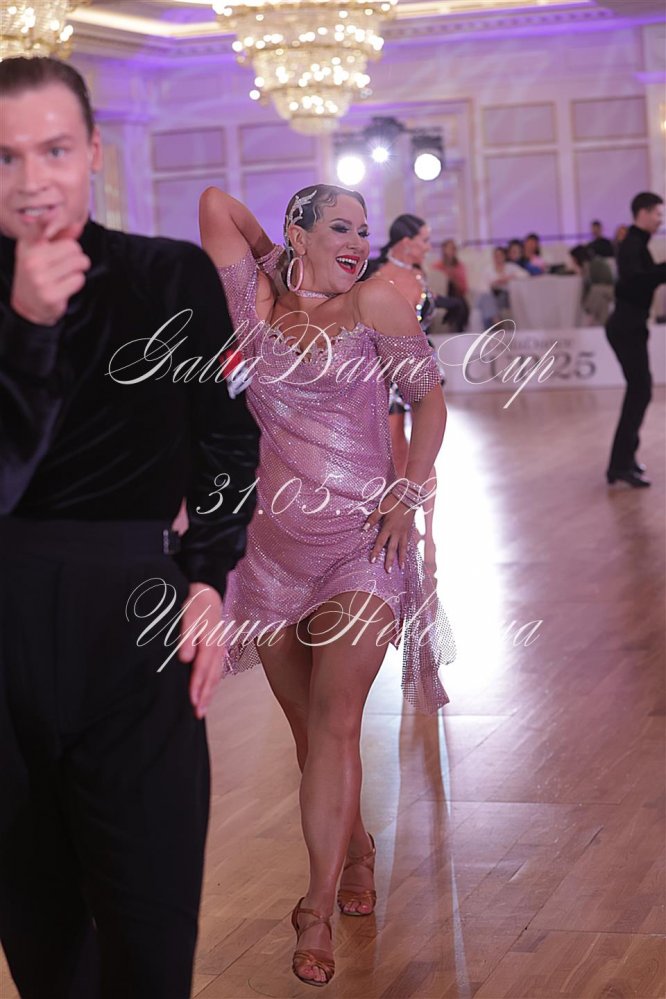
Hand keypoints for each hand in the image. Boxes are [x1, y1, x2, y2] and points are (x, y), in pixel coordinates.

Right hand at [11, 217, 89, 325]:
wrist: (27, 306)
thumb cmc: (37, 275)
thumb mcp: (42, 253)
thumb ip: (59, 237)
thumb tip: (77, 225)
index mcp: (27, 246)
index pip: (37, 229)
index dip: (46, 220)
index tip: (54, 212)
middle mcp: (31, 261)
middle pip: (73, 247)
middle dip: (75, 256)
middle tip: (64, 265)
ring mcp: (40, 278)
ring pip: (78, 263)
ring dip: (78, 270)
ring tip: (65, 275)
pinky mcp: (50, 294)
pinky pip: (78, 280)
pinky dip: (76, 283)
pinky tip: (64, 286)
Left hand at [177, 582, 224, 718]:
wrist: (207, 592)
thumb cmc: (194, 603)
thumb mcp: (187, 614)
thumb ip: (186, 636)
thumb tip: (186, 659)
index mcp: (210, 640)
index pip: (203, 668)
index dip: (197, 685)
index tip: (192, 701)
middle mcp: (218, 646)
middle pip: (212, 676)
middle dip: (205, 695)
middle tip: (198, 714)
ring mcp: (220, 648)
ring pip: (216, 675)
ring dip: (210, 693)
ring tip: (202, 709)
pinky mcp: (219, 648)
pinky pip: (217, 670)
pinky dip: (213, 683)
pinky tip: (207, 692)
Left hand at [364, 495, 414, 572]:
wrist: (409, 496)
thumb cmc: (393, 501)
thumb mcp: (381, 508)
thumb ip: (373, 519)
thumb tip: (364, 528)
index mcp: (388, 527)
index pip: (380, 542)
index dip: (376, 551)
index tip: (372, 561)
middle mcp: (397, 532)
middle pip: (392, 548)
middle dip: (390, 560)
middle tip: (388, 571)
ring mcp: (404, 532)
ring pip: (403, 548)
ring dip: (401, 558)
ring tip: (401, 568)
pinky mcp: (409, 530)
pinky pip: (408, 543)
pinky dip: (407, 550)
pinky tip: (406, 555)